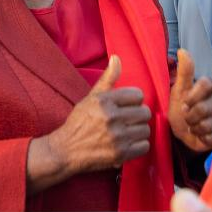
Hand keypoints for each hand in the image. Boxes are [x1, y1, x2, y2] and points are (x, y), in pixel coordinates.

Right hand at [35, 56, 151, 183]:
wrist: (65, 151)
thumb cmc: (79, 122)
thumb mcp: (91, 98)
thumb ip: (107, 78)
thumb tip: (117, 58)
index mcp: (104, 101)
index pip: (138, 95)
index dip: (133, 101)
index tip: (126, 107)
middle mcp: (111, 117)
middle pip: (145, 112)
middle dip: (138, 116)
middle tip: (128, 121)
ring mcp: (116, 137)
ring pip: (146, 129)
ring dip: (138, 132)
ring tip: (128, 133)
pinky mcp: (120, 154)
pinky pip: (144, 146)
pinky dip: (139, 146)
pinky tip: (129, 144)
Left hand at [168, 49, 211, 151]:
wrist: (184, 132)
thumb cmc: (181, 108)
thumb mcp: (179, 89)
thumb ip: (184, 71)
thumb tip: (182, 50)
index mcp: (211, 86)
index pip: (206, 84)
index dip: (192, 96)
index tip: (184, 103)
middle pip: (203, 107)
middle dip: (189, 115)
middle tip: (187, 117)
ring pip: (208, 123)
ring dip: (195, 128)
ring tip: (194, 126)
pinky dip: (202, 137)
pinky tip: (201, 134)